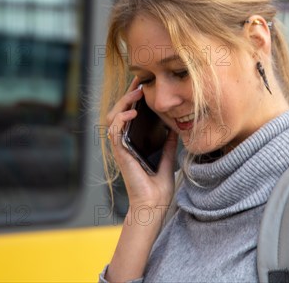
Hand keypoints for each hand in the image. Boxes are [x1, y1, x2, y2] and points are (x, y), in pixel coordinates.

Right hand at [106, 78, 178, 210]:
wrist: (154, 204)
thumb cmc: (159, 187)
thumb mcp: (168, 158)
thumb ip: (169, 143)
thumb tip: (176, 126)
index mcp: (135, 143)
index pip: (130, 115)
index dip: (134, 98)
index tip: (144, 84)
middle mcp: (125, 143)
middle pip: (119, 111)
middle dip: (127, 94)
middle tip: (140, 83)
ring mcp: (121, 148)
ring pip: (112, 118)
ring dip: (123, 103)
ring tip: (136, 94)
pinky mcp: (120, 153)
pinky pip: (114, 131)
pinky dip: (121, 119)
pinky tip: (132, 112)